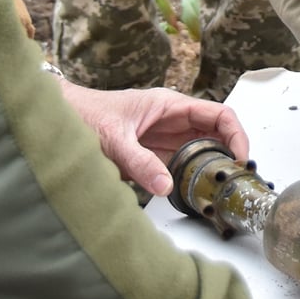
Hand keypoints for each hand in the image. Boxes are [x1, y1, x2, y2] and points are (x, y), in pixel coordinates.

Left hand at [56, 79, 249, 196]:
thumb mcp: (113, 138)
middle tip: (234, 180)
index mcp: (170, 106)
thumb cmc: (84, 114)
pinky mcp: (153, 156)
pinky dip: (192, 179)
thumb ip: (139, 163)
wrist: (59, 120)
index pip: (219, 114)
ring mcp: (164, 139)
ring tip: (220, 189)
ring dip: (212, 169)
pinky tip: (194, 193)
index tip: (240, 157)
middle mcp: (172, 121)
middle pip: (215, 134)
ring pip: (201, 152)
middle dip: (230, 154)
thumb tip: (165, 186)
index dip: (236, 134)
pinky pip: (182, 167)